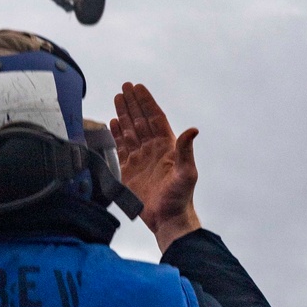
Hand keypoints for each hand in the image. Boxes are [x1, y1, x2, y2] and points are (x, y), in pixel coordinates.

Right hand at [110, 82, 199, 254]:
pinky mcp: (129, 170)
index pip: (155, 118)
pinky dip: (116, 134)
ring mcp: (140, 159)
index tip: (138, 88)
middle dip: (133, 103)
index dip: (146, 102)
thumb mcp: (186, 173)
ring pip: (130, 131)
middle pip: (140, 120)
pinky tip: (112, 123)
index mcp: (167, 146)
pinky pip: (121, 148)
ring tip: (117, 98)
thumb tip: (193, 130)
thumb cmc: (180, 198)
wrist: (167, 220)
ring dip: (123, 114)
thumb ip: (186, 151)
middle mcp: (153, 149)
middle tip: (125, 86)